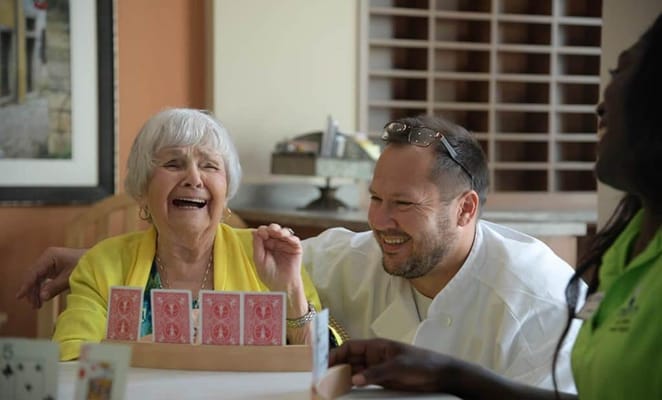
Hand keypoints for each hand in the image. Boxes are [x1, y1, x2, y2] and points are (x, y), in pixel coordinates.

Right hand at [15, 247, 86, 307]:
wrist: (97, 261)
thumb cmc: (85, 266)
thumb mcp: (70, 277)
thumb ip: (55, 287)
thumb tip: (41, 297)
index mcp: (50, 256)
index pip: (34, 272)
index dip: (26, 285)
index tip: (20, 296)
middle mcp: (47, 258)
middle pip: (33, 276)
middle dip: (32, 291)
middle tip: (34, 306)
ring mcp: (50, 263)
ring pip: (37, 279)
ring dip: (36, 292)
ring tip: (37, 306)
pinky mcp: (54, 268)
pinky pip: (43, 279)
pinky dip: (42, 289)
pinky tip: (42, 299)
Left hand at [252, 224, 303, 293]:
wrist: (281, 285)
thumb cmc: (269, 275)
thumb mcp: (259, 259)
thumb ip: (257, 245)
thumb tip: (254, 231)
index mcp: (265, 245)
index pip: (263, 233)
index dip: (262, 231)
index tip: (261, 233)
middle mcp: (275, 242)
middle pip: (273, 229)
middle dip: (272, 228)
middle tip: (271, 230)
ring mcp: (286, 244)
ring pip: (284, 232)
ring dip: (281, 231)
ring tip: (279, 233)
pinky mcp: (296, 248)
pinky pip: (295, 239)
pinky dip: (291, 237)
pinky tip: (288, 238)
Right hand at [329, 338, 451, 392]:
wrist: (440, 375)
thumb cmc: (421, 364)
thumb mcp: (398, 367)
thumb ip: (376, 373)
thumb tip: (354, 379)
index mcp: (376, 346)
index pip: (350, 347)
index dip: (336, 354)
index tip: (324, 364)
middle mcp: (374, 356)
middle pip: (349, 360)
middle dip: (336, 367)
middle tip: (323, 378)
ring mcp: (377, 368)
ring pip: (354, 371)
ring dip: (343, 377)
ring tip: (330, 386)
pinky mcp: (382, 380)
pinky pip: (363, 381)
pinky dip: (353, 385)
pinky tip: (345, 390)